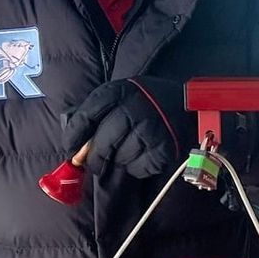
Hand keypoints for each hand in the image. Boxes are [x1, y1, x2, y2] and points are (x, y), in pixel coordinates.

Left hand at [61, 77, 194, 179]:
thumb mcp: (121, 96)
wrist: (188, 105)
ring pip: (121, 156)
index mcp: (120, 90)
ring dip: (120, 159)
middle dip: (94, 157)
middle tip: (93, 165)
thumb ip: (95, 113)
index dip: (74, 137)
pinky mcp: (165, 146)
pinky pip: (139, 166)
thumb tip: (71, 139)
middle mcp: (136, 106)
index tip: (70, 150)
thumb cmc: (146, 104)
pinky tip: (145, 153)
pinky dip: (138, 166)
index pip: (86, 116)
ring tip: (130, 149)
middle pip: (102, 142)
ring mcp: (152, 127)